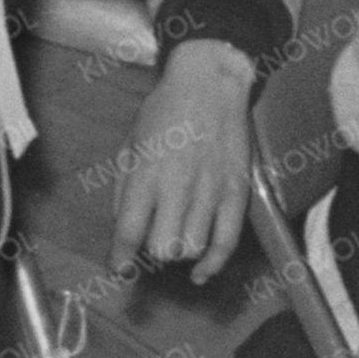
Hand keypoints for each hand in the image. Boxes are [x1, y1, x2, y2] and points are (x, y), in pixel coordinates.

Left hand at [112, 44, 256, 274]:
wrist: (210, 84)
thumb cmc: (164, 112)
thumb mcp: (129, 145)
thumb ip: (123, 189)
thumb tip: (122, 228)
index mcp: (145, 175)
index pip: (129, 232)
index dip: (122, 259)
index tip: (121, 269)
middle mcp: (178, 188)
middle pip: (164, 249)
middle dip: (154, 251)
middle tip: (154, 238)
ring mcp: (211, 191)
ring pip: (193, 249)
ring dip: (181, 251)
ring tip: (177, 236)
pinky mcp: (237, 192)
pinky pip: (227, 243)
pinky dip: (213, 265)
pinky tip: (201, 273)